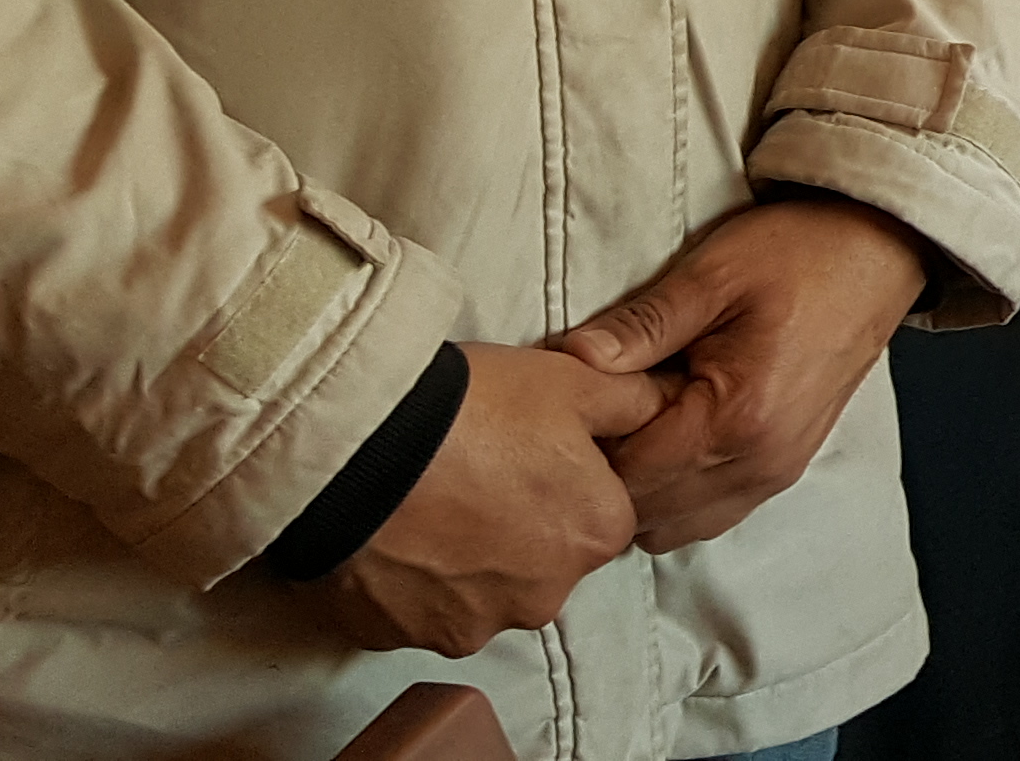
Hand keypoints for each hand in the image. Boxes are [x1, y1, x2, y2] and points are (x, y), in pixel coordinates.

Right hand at [319, 343, 668, 655]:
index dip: (564, 473)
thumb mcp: (573, 382)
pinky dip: (410, 579)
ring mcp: (473, 624)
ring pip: (481, 588)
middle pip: (543, 556)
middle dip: (516, 522)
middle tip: (470, 469)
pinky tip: (390, 532)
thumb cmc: (472, 411)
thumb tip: (662, 407)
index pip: (599, 509)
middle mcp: (545, 596)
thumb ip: (632, 401)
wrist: (357, 450)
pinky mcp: (404, 637)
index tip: (523, 447)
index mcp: (598, 534)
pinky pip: (418, 608)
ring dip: (462, 556)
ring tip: (424, 498)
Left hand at [560, 196, 926, 552]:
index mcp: (736, 418)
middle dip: (611, 474)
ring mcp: (776, 473)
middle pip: (648, 512)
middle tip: (598, 416)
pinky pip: (711, 514)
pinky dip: (677, 495)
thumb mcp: (712, 273)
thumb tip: (571, 360)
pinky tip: (668, 442)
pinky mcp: (784, 468)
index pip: (629, 475)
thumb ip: (641, 325)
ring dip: (643, 491)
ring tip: (635, 427)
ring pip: (677, 526)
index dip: (589, 446)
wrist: (880, 251)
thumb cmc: (802, 253)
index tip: (576, 406)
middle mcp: (759, 463)